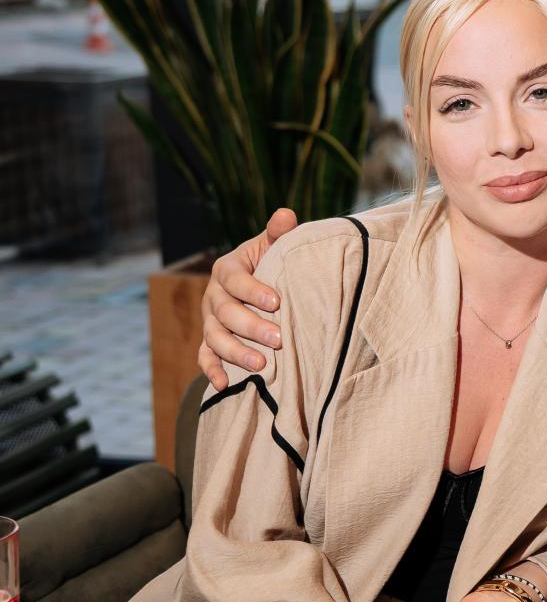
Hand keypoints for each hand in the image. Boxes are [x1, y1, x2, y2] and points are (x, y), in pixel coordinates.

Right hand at [199, 207, 298, 387]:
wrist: (264, 286)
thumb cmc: (274, 264)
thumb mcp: (276, 247)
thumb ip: (279, 234)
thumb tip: (286, 215)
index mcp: (228, 268)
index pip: (235, 278)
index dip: (253, 290)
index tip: (277, 302)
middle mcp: (214, 295)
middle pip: (225, 312)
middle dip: (250, 327)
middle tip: (277, 339)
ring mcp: (210, 321)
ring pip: (215, 337)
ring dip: (235, 352)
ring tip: (261, 364)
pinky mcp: (210, 342)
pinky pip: (205, 357)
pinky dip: (212, 371)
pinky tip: (224, 385)